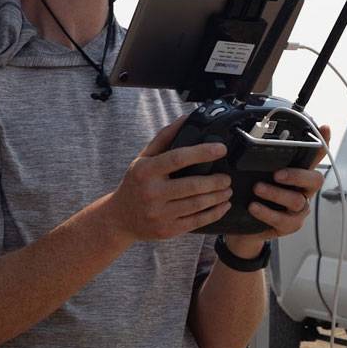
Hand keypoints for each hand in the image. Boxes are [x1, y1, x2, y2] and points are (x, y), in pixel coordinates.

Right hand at [106, 121, 232, 242]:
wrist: (119, 219)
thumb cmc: (136, 183)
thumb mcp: (143, 159)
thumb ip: (164, 138)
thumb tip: (187, 117)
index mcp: (145, 171)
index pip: (177, 158)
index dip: (202, 152)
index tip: (221, 149)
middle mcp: (151, 193)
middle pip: (192, 186)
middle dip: (216, 181)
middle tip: (227, 178)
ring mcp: (159, 214)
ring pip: (197, 205)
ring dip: (218, 197)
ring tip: (227, 190)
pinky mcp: (167, 230)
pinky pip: (197, 221)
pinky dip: (214, 213)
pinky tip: (222, 206)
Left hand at [230, 118, 328, 245]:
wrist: (245, 228)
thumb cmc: (254, 197)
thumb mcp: (258, 175)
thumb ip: (263, 161)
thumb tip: (254, 136)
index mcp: (299, 175)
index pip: (316, 157)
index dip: (323, 143)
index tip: (324, 128)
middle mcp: (304, 191)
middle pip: (315, 180)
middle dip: (297, 175)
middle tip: (277, 174)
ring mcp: (299, 210)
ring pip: (296, 200)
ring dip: (275, 193)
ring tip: (257, 188)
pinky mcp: (290, 225)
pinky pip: (283, 219)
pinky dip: (267, 212)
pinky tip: (254, 207)